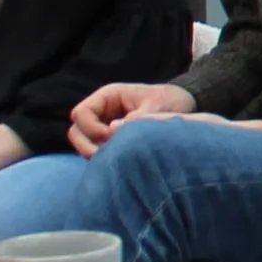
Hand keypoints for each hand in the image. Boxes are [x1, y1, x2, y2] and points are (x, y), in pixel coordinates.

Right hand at [68, 81, 192, 152]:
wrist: (185, 106)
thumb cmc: (171, 101)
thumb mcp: (158, 106)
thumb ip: (138, 117)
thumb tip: (113, 130)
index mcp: (109, 97)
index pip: (81, 113)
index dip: (91, 128)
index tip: (110, 137)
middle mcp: (102, 112)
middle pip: (76, 131)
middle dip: (87, 145)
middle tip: (107, 156)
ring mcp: (104, 126)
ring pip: (84, 144)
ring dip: (94, 154)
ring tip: (114, 161)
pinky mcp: (112, 141)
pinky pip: (97, 152)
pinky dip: (104, 160)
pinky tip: (120, 164)